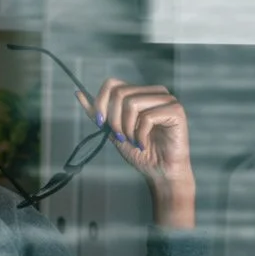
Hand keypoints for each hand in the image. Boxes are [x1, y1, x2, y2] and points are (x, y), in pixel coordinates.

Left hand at [74, 78, 194, 191]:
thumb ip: (98, 112)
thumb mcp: (112, 130)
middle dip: (114, 120)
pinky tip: (144, 144)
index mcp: (140, 92)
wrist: (159, 172)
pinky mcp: (176, 110)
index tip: (100, 124)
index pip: (112, 84)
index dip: (101, 103)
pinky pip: (147, 117)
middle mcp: (154, 91)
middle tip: (121, 137)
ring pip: (131, 103)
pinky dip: (140, 134)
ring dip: (127, 128)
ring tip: (134, 141)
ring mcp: (167, 99)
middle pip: (120, 93)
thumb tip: (78, 92)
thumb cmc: (139, 152)